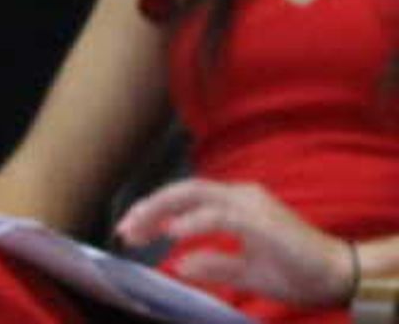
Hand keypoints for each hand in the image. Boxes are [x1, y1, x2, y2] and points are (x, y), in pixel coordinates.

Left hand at [117, 177, 356, 308]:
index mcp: (237, 204)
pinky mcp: (262, 220)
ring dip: (162, 210)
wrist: (341, 275)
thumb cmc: (298, 272)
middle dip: (149, 207)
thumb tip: (177, 265)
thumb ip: (214, 265)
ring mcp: (252, 203)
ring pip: (196, 195)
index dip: (155, 210)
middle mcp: (241, 195)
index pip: (185, 198)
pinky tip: (173, 232)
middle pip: (183, 190)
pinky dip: (193, 222)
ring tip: (138, 229)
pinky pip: (220, 215)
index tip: (130, 229)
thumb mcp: (247, 272)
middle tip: (124, 229)